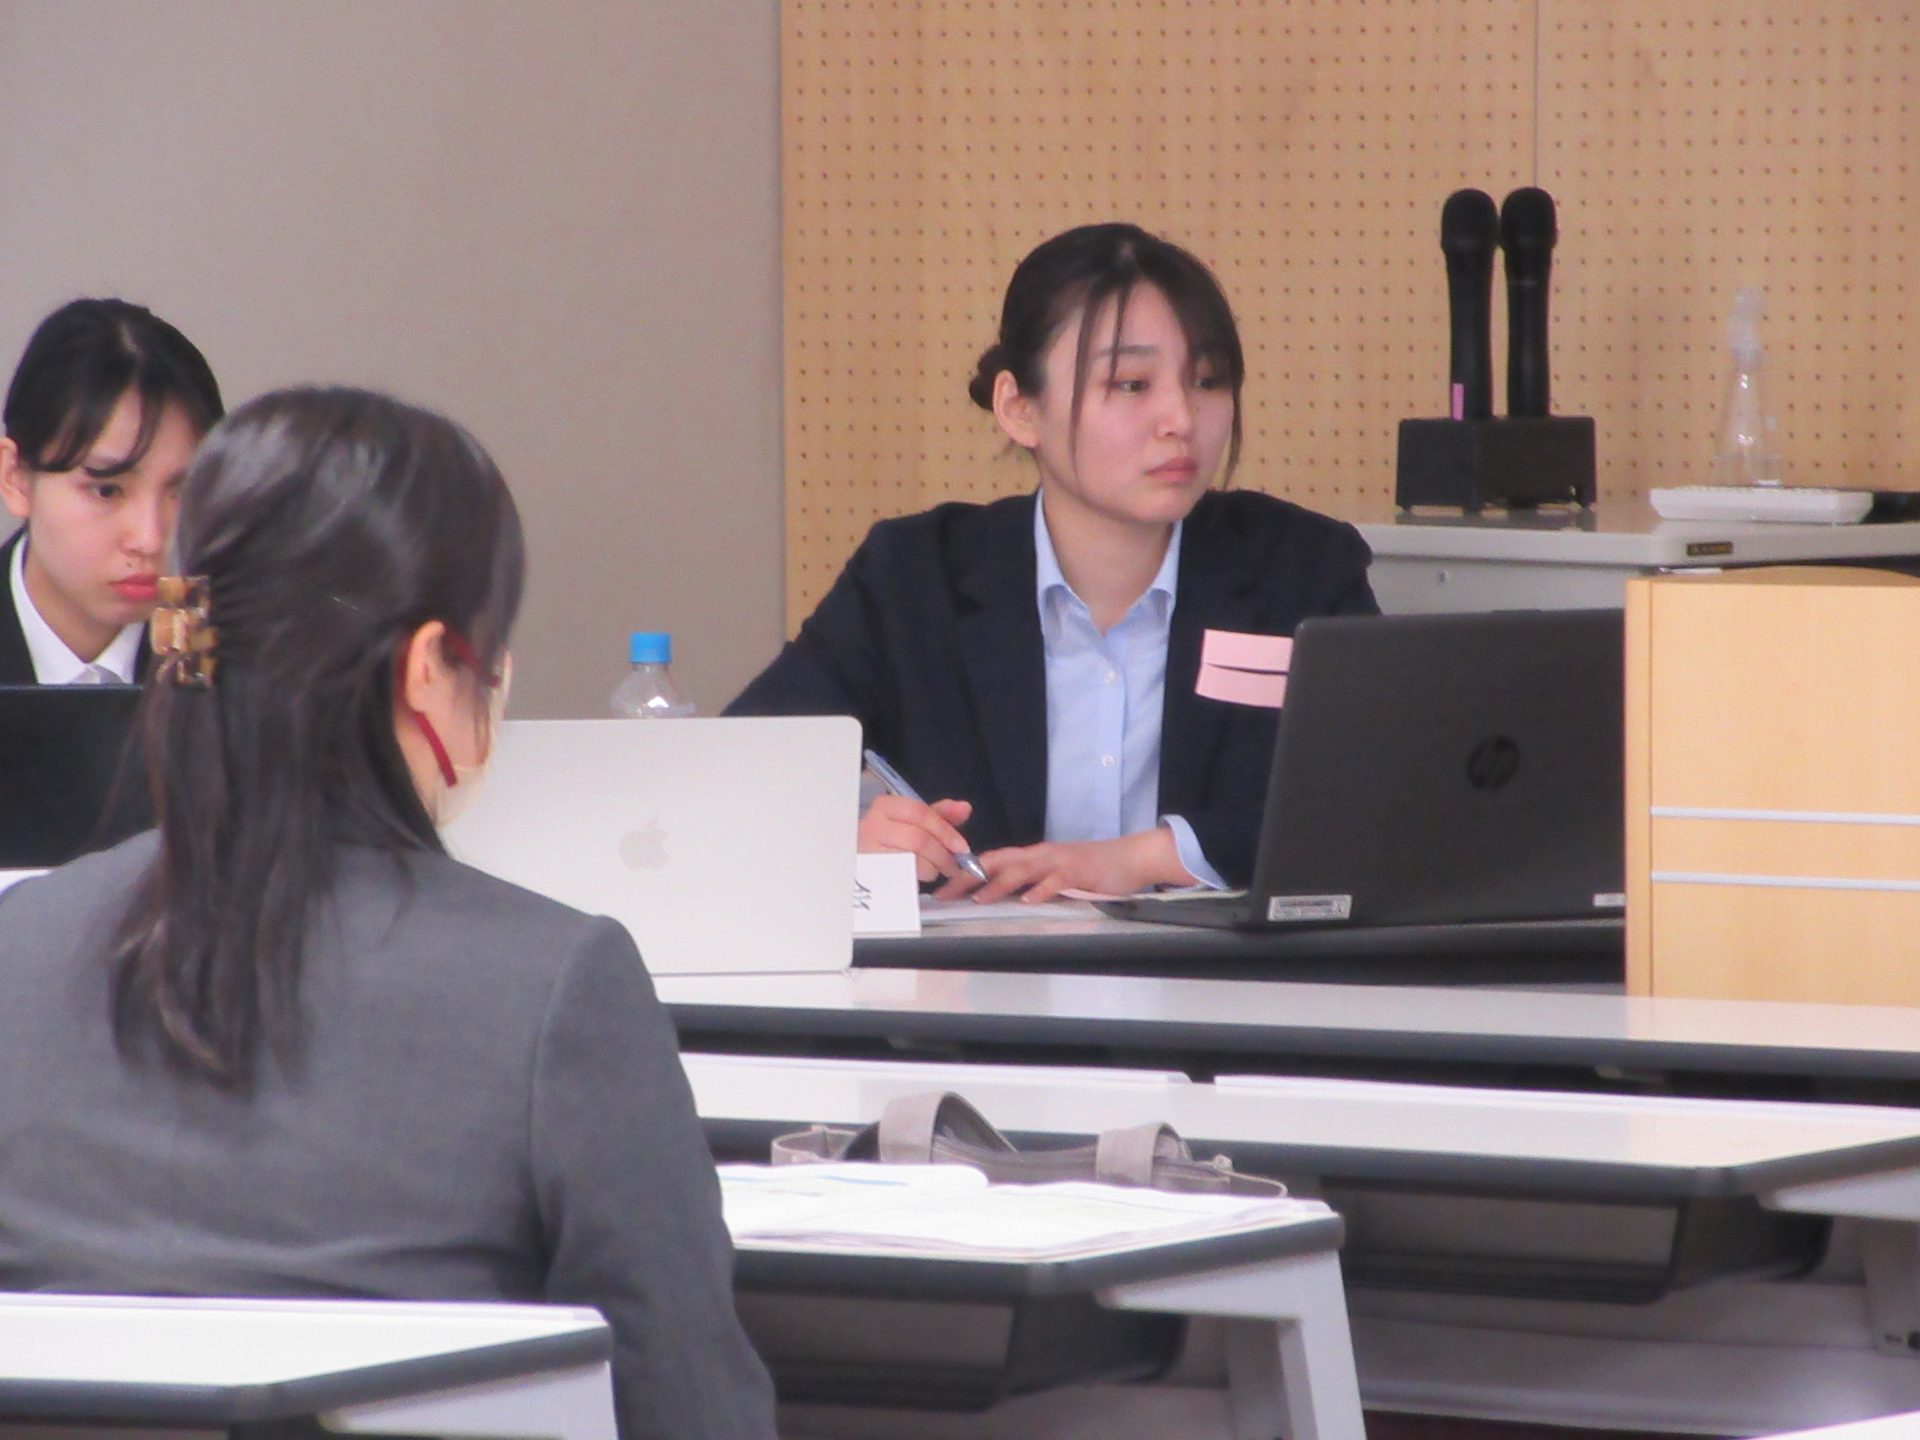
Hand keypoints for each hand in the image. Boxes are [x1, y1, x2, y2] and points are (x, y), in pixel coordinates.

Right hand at [858, 794, 976, 885]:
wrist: (860, 861)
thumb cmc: (890, 840)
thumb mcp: (914, 822)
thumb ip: (940, 815)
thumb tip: (964, 808)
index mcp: (886, 806)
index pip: (920, 812)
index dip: (945, 830)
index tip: (962, 847)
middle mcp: (872, 825)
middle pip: (917, 838)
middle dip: (941, 855)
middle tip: (952, 866)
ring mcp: (867, 850)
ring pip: (909, 860)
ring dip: (930, 870)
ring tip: (934, 872)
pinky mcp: (867, 873)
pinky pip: (899, 878)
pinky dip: (915, 880)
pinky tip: (919, 880)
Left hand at [967, 824, 1194, 903]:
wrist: (1129, 858)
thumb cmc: (1091, 870)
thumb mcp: (1054, 875)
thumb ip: (1031, 883)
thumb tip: (1002, 898)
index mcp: (1033, 856)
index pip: (992, 861)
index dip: (965, 872)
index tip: (943, 888)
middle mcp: (1040, 855)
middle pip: (998, 862)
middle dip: (969, 877)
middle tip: (946, 892)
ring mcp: (1058, 862)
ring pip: (1021, 870)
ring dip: (998, 883)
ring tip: (978, 897)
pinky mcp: (1078, 872)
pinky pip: (1056, 881)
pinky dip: (1041, 890)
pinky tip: (1028, 900)